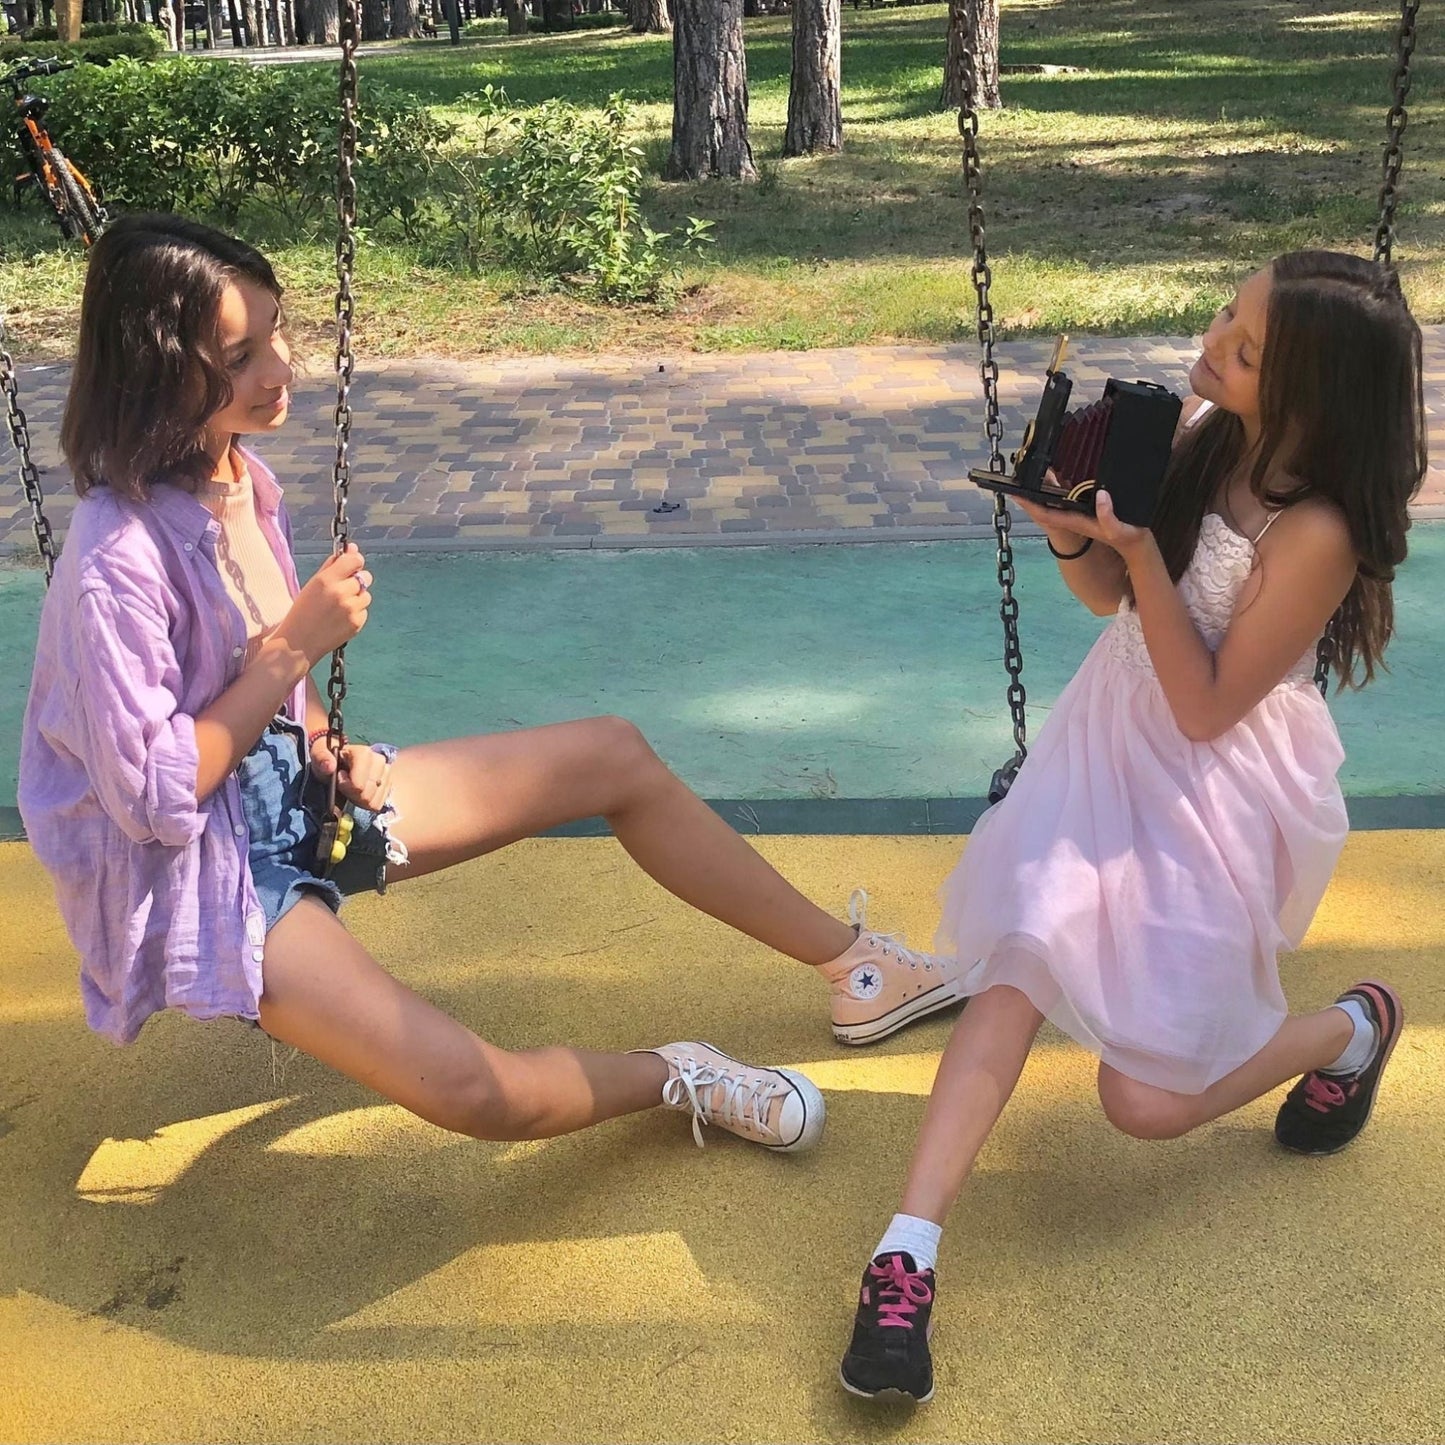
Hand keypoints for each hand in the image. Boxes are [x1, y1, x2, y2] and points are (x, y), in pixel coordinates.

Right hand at [277, 544, 372, 664]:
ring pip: (366, 595)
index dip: (354, 562)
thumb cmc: (302, 612)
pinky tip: (340, 619)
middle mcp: (341, 593)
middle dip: (357, 580)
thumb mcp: (312, 584)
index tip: (350, 567)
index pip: (355, 560)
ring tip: (338, 607)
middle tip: (342, 590)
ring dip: (357, 598)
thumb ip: (333, 564)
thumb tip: (352, 548)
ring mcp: (351, 609)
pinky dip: (356, 613)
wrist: (298, 644)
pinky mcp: (357, 623)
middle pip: (366, 576)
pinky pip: (364, 611)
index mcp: (326, 580)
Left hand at [309, 737, 392, 812]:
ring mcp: (386, 773)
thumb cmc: (328, 757)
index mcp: (363, 753)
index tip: (339, 780)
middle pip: (367, 794)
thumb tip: (329, 766)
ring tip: (351, 790)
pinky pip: (378, 804)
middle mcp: (379, 761)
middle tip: (343, 787)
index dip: (347, 787)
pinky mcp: (388, 784)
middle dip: (352, 795)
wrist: (338, 759)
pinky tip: (359, 794)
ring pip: (373, 801)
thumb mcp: (319, 753)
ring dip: (359, 801)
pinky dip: (366, 804)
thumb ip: (321, 757)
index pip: (359, 784)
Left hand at [1018, 485, 1152, 560]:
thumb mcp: (1119, 528)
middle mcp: (1071, 518)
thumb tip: (1101, 495)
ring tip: (1027, 476)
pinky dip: (1054, 490)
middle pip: (1042, 508)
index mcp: (1075, 522)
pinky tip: (1052, 477)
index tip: (1015, 493)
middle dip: (1028, 496)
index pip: (1045, 514)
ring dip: (1039, 492)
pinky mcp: (1084, 511)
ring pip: (1051, 503)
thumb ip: (1109, 515)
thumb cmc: (1127, 537)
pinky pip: (1062, 500)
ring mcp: (1076, 515)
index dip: (1029, 505)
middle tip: (1014, 480)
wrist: (1135, 544)